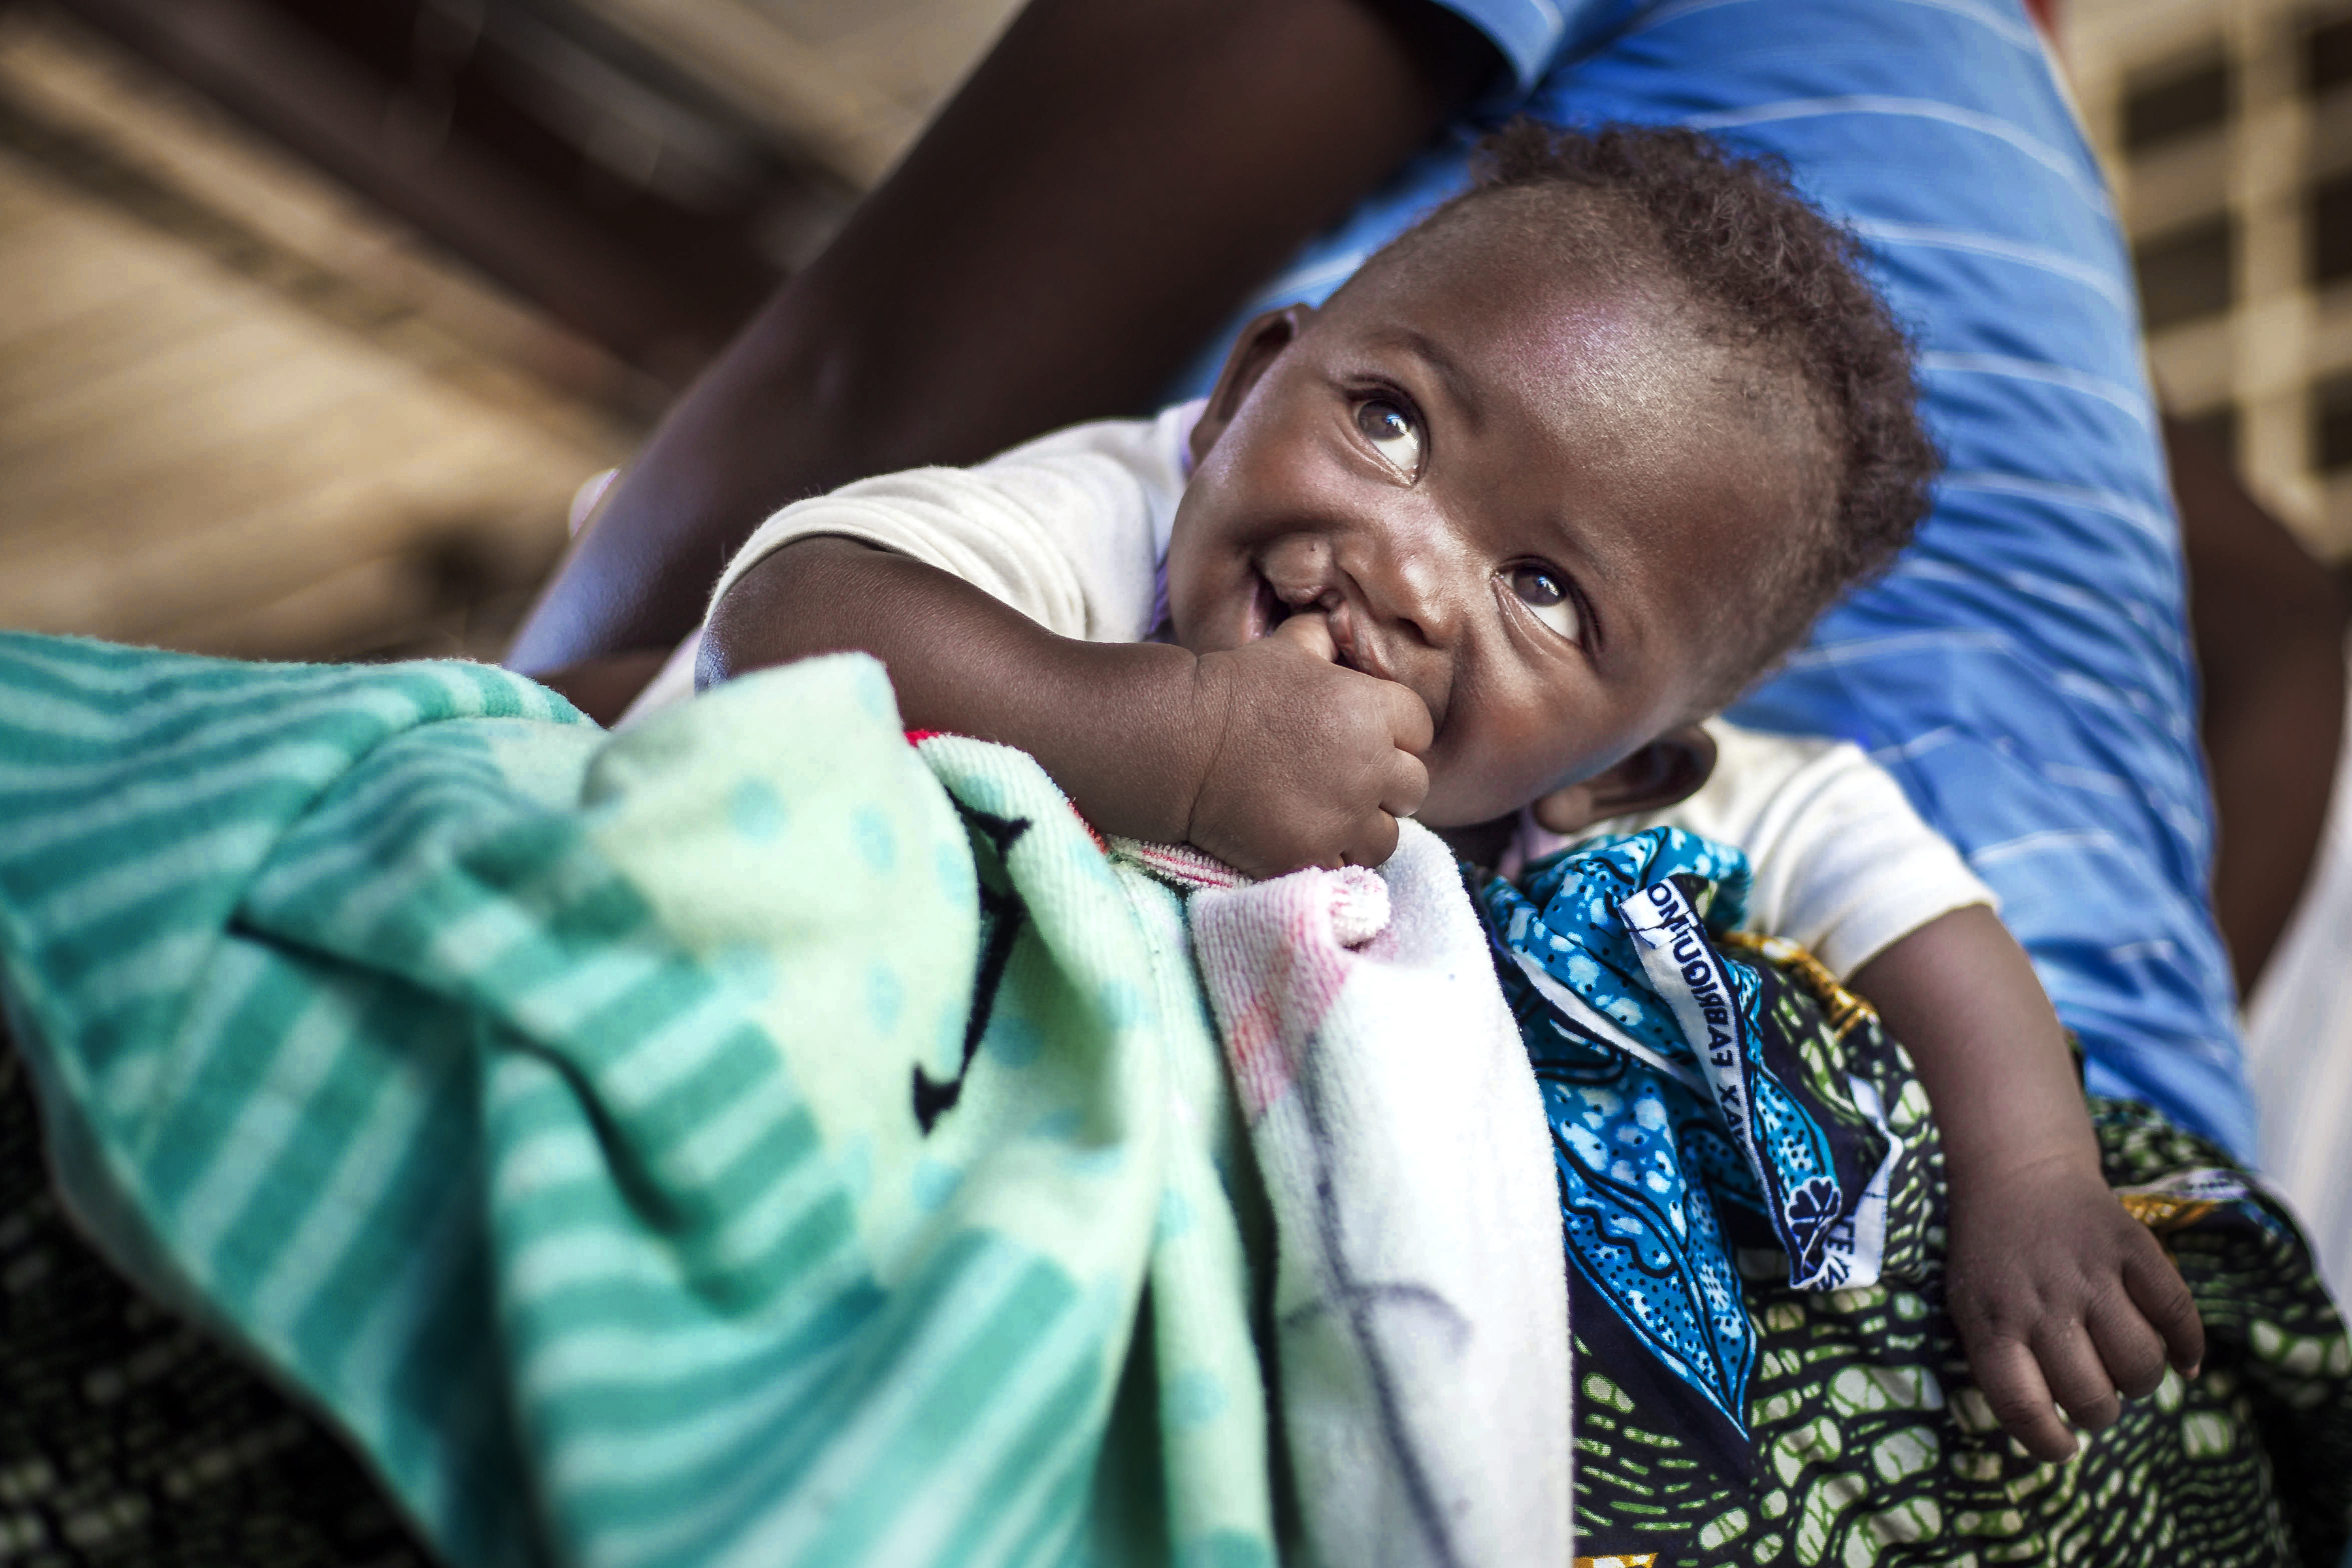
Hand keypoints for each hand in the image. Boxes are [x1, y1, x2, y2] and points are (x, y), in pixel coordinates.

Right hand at [1183, 613, 1431, 875]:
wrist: (1179, 742)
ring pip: (1388, 837)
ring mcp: (1341, 818)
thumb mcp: (1287, 647)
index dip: (1396, 732)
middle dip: (1387, 784)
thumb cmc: (1233, 688)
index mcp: (1370, 709)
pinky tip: (1308, 839)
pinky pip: (1347, 868)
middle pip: (1414, 787)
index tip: (1366, 738)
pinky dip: (1332, 858)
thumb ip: (1327, 637)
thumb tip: (1342, 624)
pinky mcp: (1311, 857)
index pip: (1421, 729)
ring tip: (1334, 817)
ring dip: (1366, 828)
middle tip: (1350, 780)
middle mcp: (1368, 766)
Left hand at [1945, 1150, 2203, 1461]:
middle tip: (2096, 1391)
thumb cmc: (1994, 1257)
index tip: (2064, 1446)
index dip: (2047, 1441)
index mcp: (1991, 1320)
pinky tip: (2181, 1358)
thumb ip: (2001, 1365)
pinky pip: (2179, 1315)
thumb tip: (2057, 1433)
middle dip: (2100, 1410)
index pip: (2020, 1404)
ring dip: (2141, 1381)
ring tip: (2126, 1366)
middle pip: (2091, 1395)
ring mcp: (2089, 1272)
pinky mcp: (2132, 1247)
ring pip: (2140, 1364)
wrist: (2017, 1172)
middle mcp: (2040, 1300)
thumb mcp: (1971, 1307)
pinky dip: (2188, 1347)